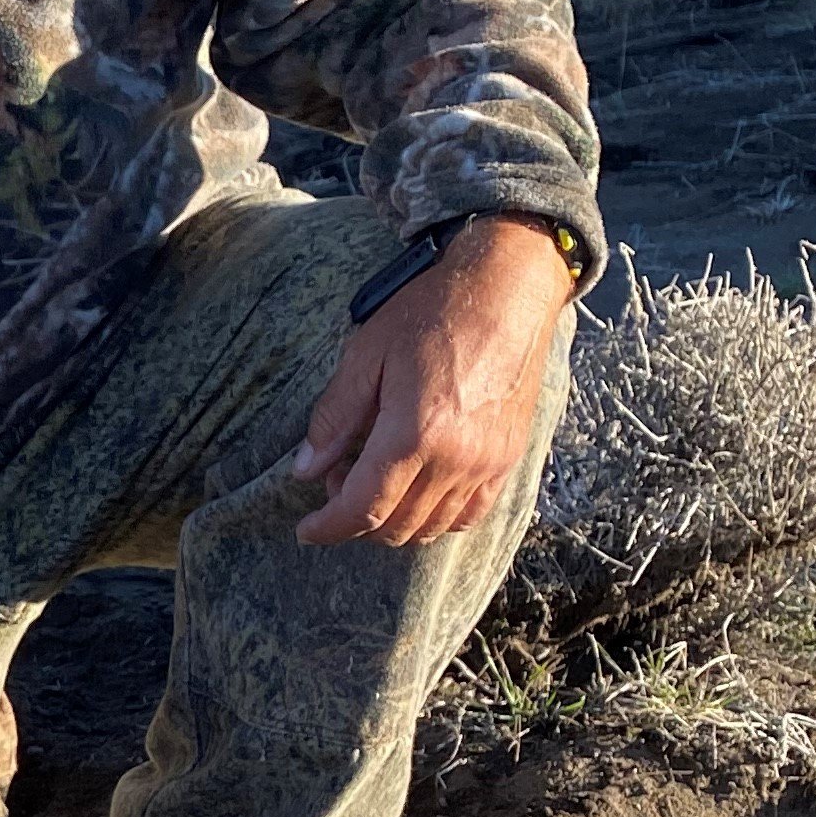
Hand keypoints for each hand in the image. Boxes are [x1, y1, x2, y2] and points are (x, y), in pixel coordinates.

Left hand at [292, 219, 576, 548]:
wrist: (507, 286)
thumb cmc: (433, 311)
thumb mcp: (367, 354)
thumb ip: (335, 417)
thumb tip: (305, 469)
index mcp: (415, 434)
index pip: (363, 508)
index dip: (328, 527)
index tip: (306, 529)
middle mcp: (456, 458)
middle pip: (396, 526)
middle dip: (356, 519)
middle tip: (338, 479)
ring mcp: (488, 462)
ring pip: (432, 527)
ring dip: (393, 520)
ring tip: (374, 478)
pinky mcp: (509, 457)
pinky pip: (471, 513)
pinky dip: (437, 518)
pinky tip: (417, 491)